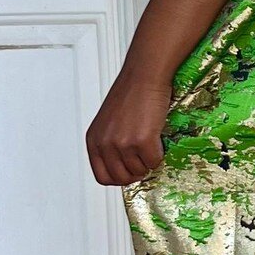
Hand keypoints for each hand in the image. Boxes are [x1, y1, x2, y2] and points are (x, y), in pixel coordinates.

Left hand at [86, 67, 173, 186]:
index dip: (119, 178)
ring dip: (148, 161)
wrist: (144, 75)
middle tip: (144, 161)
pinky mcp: (142, 141)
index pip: (102, 176)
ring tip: (151, 142)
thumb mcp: (109, 122)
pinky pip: (154, 162)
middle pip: (121, 178)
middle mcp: (105, 144)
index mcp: (94, 140)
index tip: (129, 173)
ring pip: (140, 171)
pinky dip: (160, 154)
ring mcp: (122, 144)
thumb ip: (110, 144)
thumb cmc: (131, 93)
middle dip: (136, 173)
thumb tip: (124, 167)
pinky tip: (157, 138)